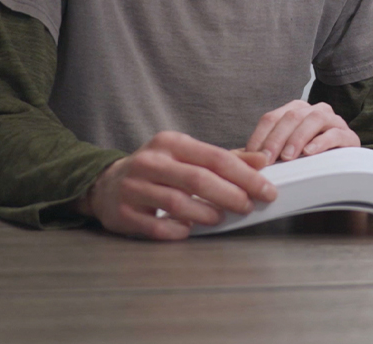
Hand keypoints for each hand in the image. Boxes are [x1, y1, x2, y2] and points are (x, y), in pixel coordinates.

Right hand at [78, 131, 277, 239]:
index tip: (266, 189)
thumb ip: (225, 158)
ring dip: (205, 213)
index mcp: (170, 143)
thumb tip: (261, 161)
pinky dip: (177, 230)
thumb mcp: (188, 155)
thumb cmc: (157, 170)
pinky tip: (189, 230)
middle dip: (230, 195)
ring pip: (177, 202)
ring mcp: (133, 187)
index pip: (215, 157)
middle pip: (198, 179)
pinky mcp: (123, 213)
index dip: (245, 175)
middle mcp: (150, 162)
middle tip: (248, 206)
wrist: (106, 184)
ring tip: (221, 218)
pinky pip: (156, 226)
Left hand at [247, 100, 358, 163]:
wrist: (340, 172)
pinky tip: (310, 152)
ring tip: (288, 157)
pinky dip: (322, 142)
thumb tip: (239, 157)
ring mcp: (333, 121)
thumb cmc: (307, 161)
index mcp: (295, 111)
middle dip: (276, 139)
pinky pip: (335, 133)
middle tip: (268, 160)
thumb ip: (265, 152)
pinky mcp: (349, 136)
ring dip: (298, 138)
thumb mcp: (283, 154)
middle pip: (292, 116)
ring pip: (315, 119)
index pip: (272, 118)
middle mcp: (314, 110)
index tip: (252, 157)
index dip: (260, 136)